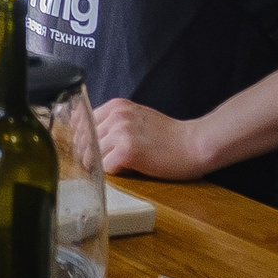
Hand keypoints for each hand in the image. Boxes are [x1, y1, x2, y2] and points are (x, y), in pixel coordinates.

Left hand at [93, 97, 215, 179]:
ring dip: (104, 163)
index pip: (82, 121)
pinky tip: (131, 169)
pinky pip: (106, 167)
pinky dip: (116, 172)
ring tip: (123, 164)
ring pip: (93, 154)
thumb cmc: (169, 136)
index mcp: (116, 106)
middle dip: (91, 153)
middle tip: (109, 161)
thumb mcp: (137, 118)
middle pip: (85, 139)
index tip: (90, 148)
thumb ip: (113, 122)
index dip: (85, 138)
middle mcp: (116, 116)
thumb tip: (87, 135)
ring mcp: (121, 132)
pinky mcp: (127, 151)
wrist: (195, 144)